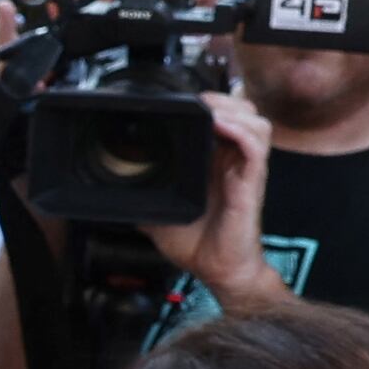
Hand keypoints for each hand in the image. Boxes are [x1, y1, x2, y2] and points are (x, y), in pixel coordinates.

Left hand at [145, 91, 273, 298]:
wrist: (217, 270)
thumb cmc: (196, 243)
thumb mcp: (160, 209)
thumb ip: (143, 191)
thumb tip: (113, 184)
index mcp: (215, 161)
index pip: (224, 117)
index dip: (209, 102)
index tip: (184, 100)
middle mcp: (233, 161)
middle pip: (244, 110)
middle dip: (221, 98)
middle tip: (198, 102)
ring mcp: (244, 170)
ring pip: (255, 121)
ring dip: (232, 110)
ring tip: (210, 111)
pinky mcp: (252, 183)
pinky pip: (255, 147)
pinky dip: (240, 130)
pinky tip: (220, 126)